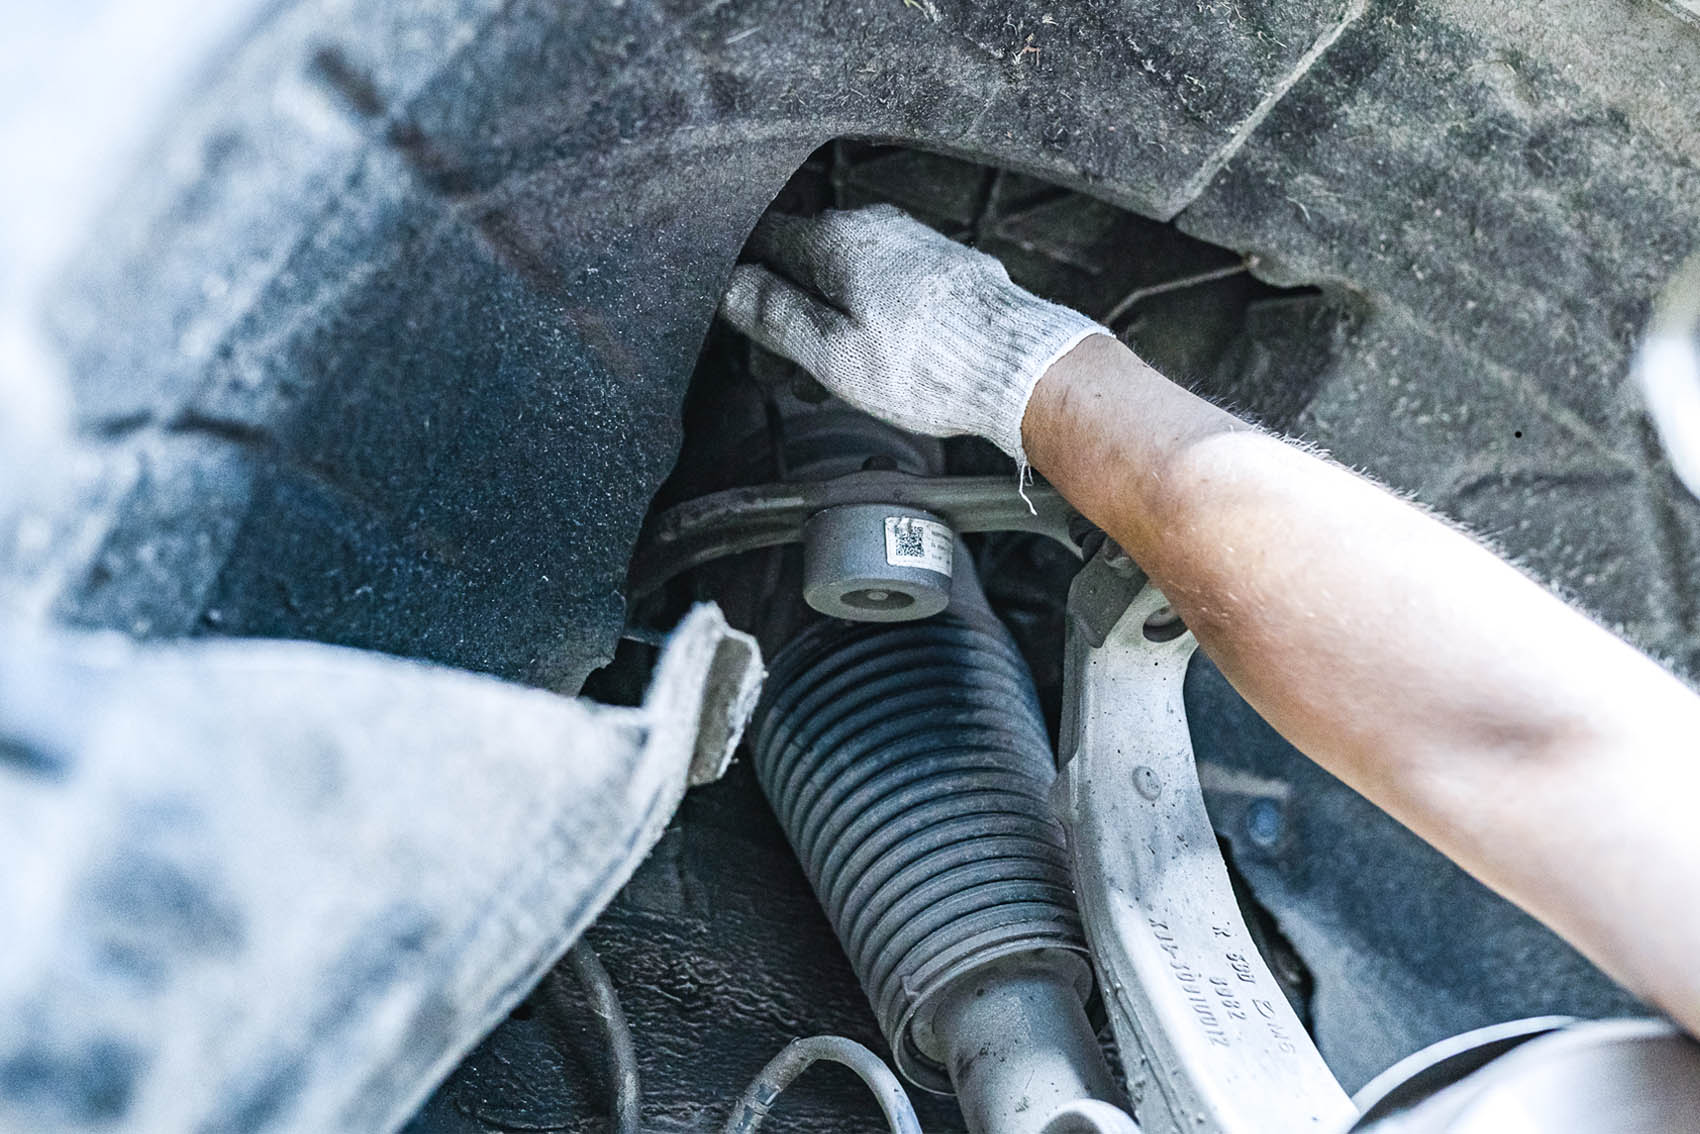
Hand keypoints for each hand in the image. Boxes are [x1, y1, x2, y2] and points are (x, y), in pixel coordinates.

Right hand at [719, 205, 1106, 462]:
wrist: (1018, 367)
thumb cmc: (930, 366)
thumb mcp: (831, 354)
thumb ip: (773, 315)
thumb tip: (728, 287)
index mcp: (836, 240)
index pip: (762, 239)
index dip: (742, 279)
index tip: (745, 320)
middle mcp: (874, 226)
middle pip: (806, 257)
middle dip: (789, 307)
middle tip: (787, 366)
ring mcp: (912, 241)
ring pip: (847, 272)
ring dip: (830, 317)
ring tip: (835, 375)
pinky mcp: (941, 264)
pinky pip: (884, 281)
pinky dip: (868, 314)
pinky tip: (879, 356)